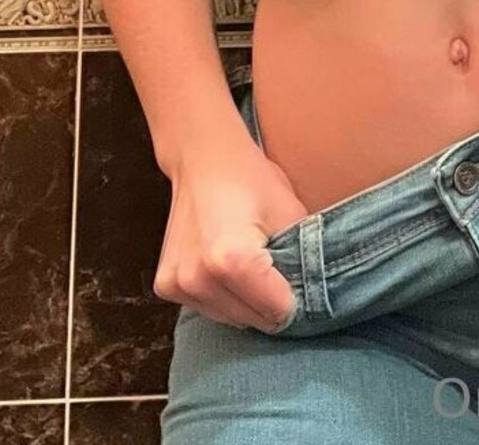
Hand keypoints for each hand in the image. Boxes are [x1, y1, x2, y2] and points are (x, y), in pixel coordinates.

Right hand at [154, 134, 309, 332]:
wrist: (203, 159)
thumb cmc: (250, 180)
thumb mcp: (290, 212)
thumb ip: (303, 257)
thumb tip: (314, 293)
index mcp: (232, 260)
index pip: (277, 309)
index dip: (295, 298)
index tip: (298, 280)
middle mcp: (198, 278)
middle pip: (252, 319)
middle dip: (270, 304)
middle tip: (279, 273)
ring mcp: (177, 284)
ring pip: (229, 318)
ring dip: (246, 304)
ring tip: (254, 268)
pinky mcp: (165, 286)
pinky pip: (206, 308)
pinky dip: (223, 298)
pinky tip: (228, 270)